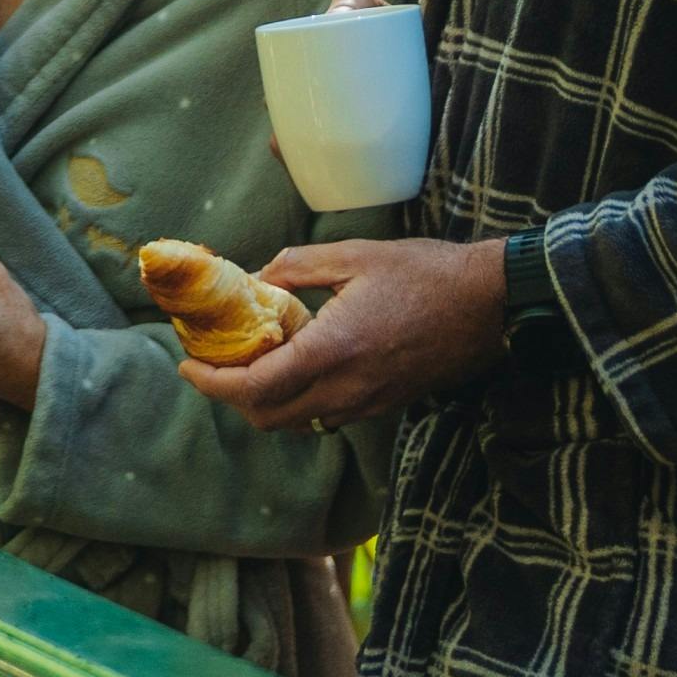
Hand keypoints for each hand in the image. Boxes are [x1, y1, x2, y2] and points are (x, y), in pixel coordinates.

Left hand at [173, 234, 512, 438]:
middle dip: (230, 396)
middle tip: (213, 362)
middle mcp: (346, 390)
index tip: (188, 365)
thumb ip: (297, 267)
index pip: (255, 389)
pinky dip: (295, 401)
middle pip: (267, 417)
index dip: (212, 384)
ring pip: (295, 423)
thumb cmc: (424, 273)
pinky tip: (294, 365)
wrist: (488, 306)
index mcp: (332, 351)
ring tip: (250, 362)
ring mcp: (366, 404)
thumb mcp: (354, 254)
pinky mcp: (382, 406)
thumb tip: (257, 277)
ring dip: (262, 402)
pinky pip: (324, 417)